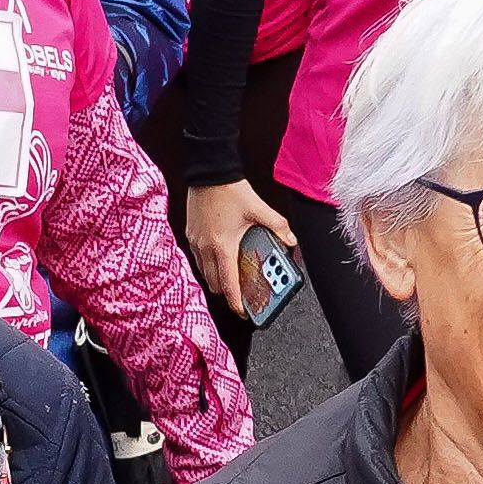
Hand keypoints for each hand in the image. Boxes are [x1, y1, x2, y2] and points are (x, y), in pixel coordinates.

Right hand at [185, 177, 299, 315]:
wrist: (208, 172)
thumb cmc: (229, 190)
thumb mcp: (258, 209)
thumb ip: (278, 227)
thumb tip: (291, 240)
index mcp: (223, 246)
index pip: (228, 283)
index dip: (235, 301)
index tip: (243, 311)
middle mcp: (206, 247)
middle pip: (214, 282)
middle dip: (227, 292)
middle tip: (240, 294)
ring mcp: (196, 241)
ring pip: (204, 272)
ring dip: (216, 278)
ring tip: (230, 278)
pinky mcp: (191, 234)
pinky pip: (198, 258)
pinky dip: (208, 264)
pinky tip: (219, 257)